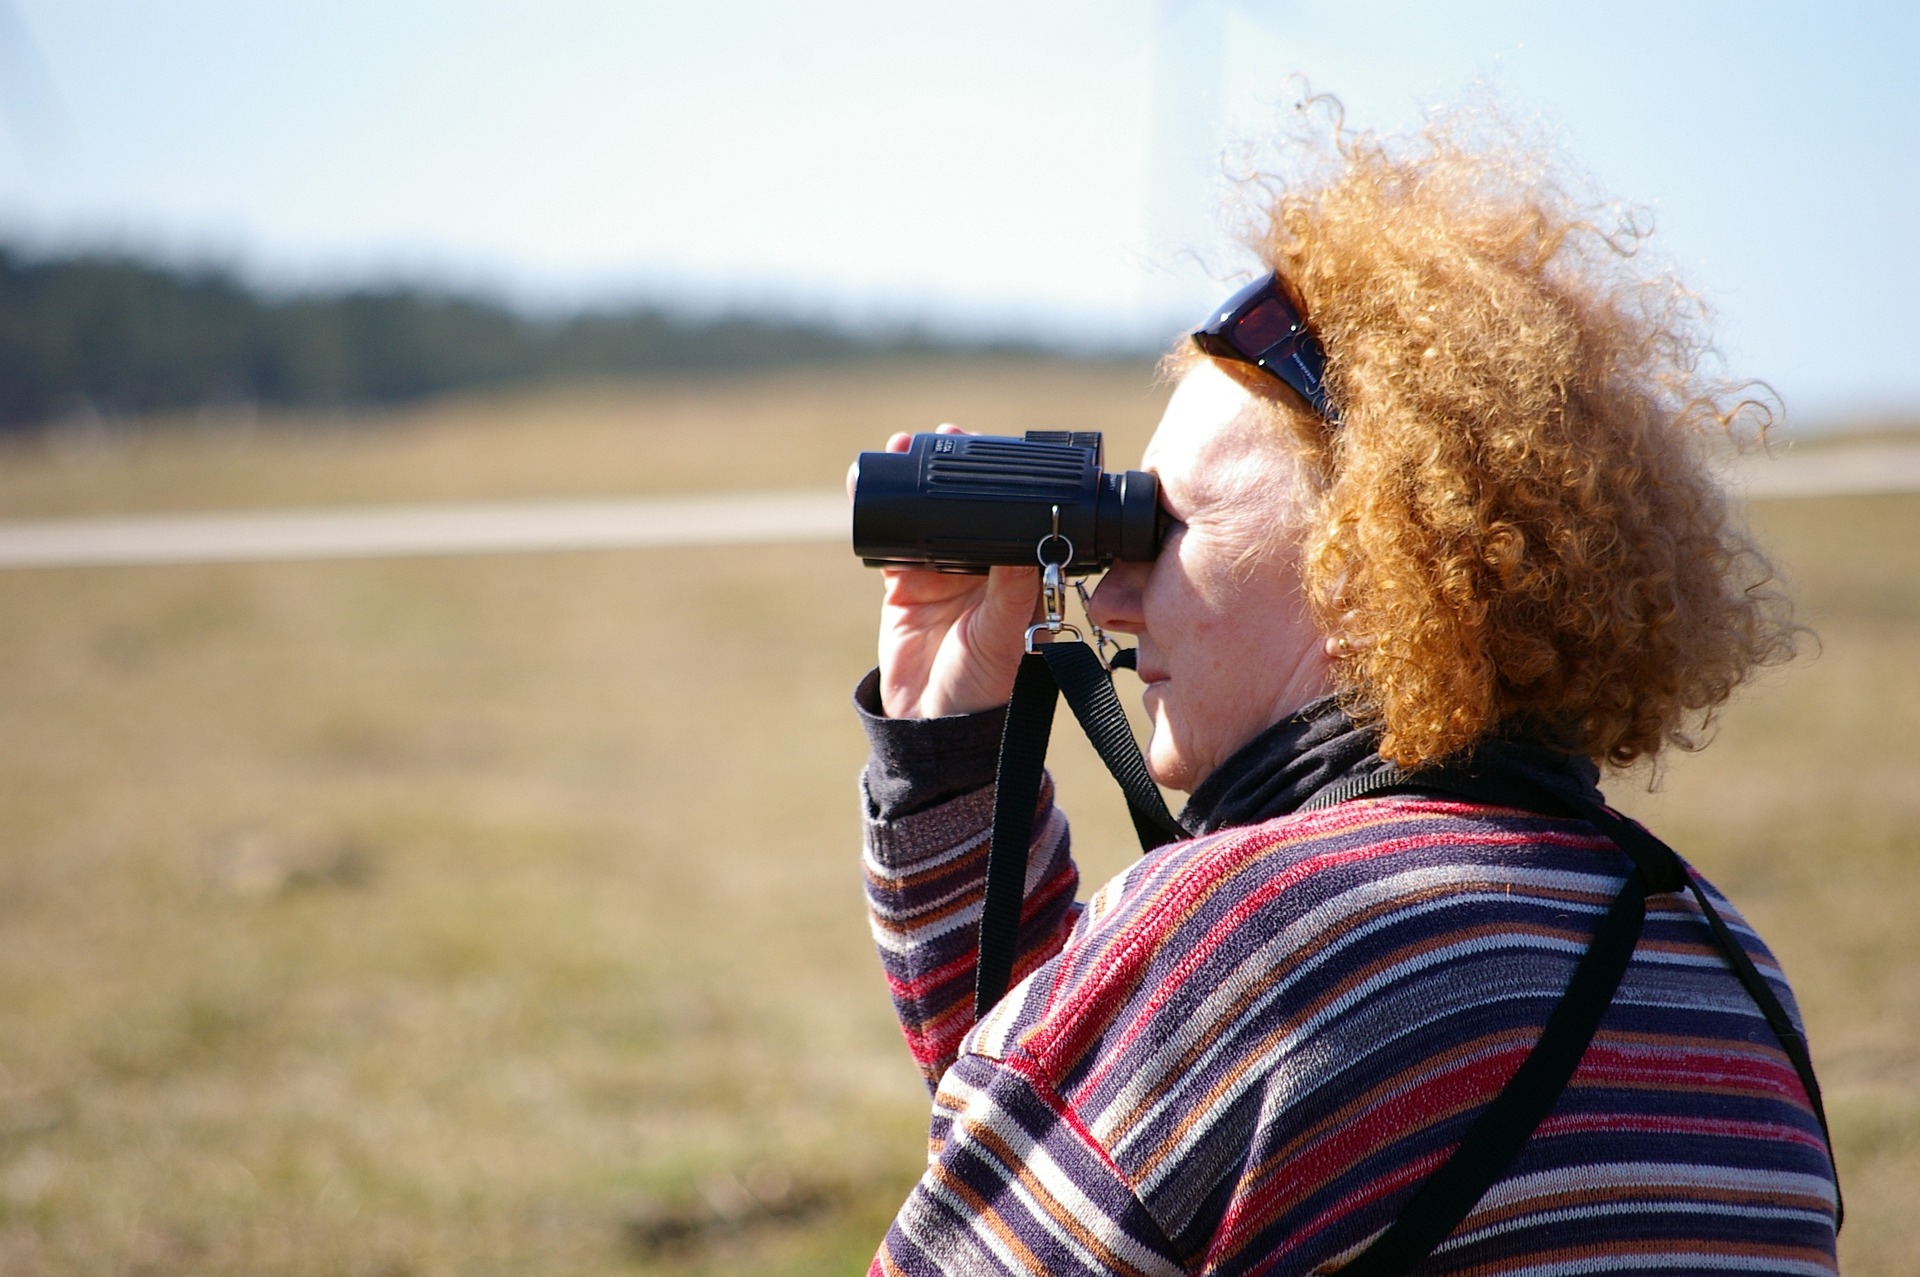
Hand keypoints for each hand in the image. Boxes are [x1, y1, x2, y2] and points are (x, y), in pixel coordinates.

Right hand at [849, 425, 1039, 718]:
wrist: (932, 727)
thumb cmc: (985, 688)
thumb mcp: (1006, 634)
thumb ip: (1014, 587)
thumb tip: (1030, 533)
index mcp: (1020, 573)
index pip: (1015, 513)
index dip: (1004, 480)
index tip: (994, 448)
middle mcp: (984, 566)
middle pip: (968, 504)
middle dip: (954, 469)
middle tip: (945, 438)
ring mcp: (941, 571)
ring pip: (927, 514)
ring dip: (914, 481)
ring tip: (902, 446)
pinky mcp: (903, 583)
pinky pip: (891, 538)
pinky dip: (878, 510)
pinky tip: (866, 485)